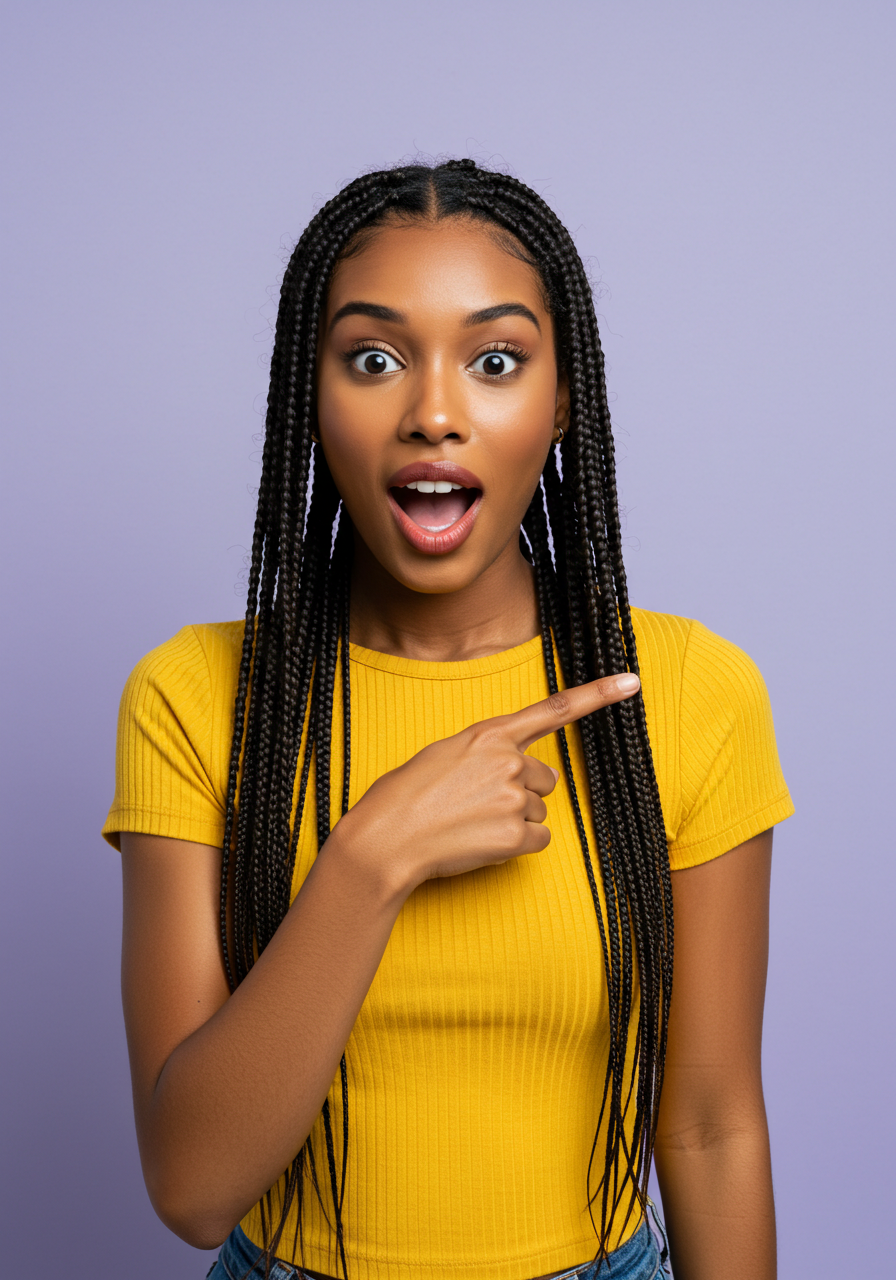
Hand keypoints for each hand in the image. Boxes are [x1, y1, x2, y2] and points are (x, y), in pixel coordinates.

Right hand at [328, 672, 640, 893]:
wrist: (386, 839)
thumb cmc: (405, 796)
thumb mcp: (444, 755)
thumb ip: (485, 753)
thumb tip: (515, 772)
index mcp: (489, 734)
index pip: (553, 709)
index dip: (597, 694)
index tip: (631, 681)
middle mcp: (508, 761)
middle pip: (546, 778)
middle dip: (523, 791)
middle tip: (481, 802)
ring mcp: (513, 798)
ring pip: (539, 810)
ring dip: (514, 820)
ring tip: (472, 823)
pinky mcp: (514, 835)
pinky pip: (537, 840)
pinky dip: (515, 845)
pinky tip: (482, 842)